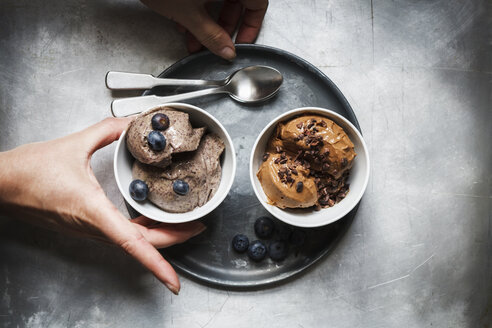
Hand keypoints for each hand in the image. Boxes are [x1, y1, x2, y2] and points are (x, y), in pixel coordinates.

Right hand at [0, 117, 205, 294]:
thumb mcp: (73, 144)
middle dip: (174, 239)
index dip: (157, 264)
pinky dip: (141, 229)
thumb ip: (107, 131)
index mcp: (93, 212)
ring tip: (185, 221)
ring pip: (132, 240)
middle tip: (199, 225)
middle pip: (141, 243)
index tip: (174, 282)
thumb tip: (131, 123)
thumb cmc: (27, 172)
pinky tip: (151, 216)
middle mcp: (93, 227)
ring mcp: (88, 230)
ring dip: (160, 235)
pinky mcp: (84, 226)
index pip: (133, 243)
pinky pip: (119, 233)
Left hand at [141, 0, 268, 59]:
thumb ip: (212, 36)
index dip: (251, 26)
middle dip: (224, 27)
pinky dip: (198, 8)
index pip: (258, 4)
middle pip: (238, 1)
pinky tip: (185, 22)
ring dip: (208, 21)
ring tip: (195, 39)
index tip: (241, 42)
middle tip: (218, 44)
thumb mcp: (190, 15)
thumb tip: (226, 50)